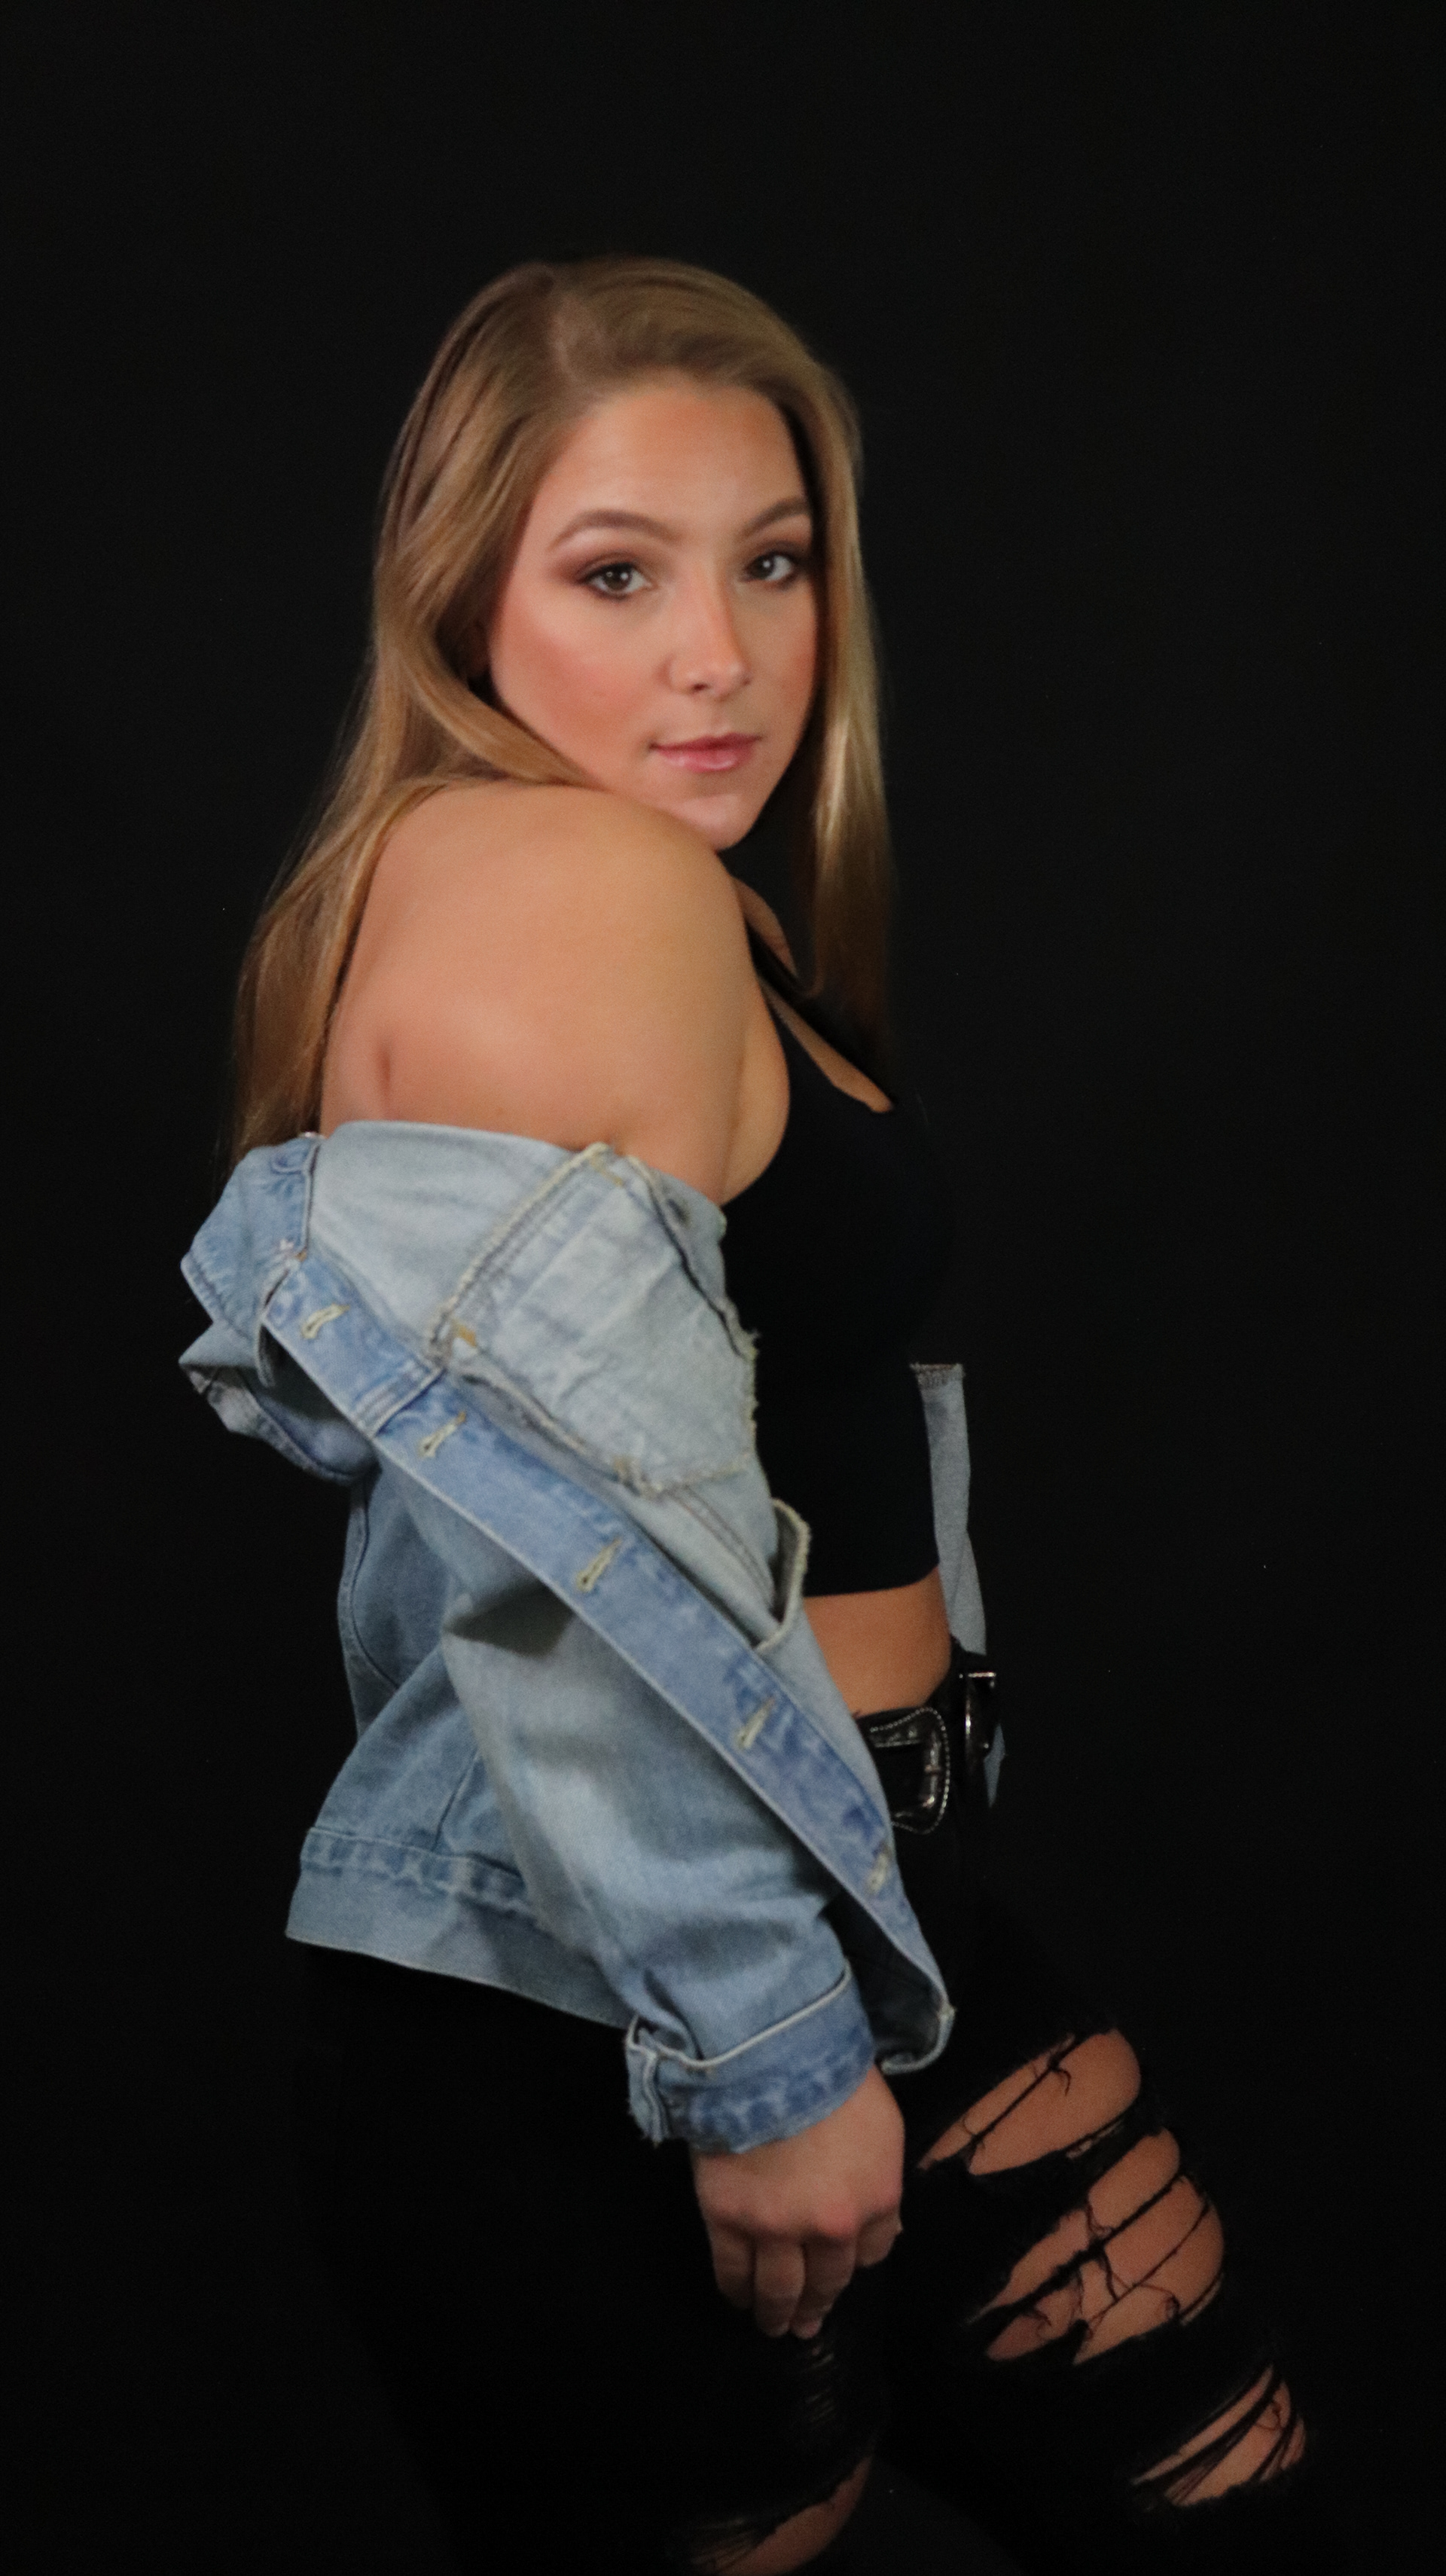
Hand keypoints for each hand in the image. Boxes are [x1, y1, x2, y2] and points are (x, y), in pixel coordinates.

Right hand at [690, 2064, 903, 2339]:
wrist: (772, 2052)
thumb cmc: (834, 2075)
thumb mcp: (883, 2125)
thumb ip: (880, 2176)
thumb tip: (880, 2222)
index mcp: (876, 2201)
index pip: (873, 2252)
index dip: (856, 2263)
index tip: (842, 2269)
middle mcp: (830, 2229)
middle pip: (826, 2280)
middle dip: (817, 2306)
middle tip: (806, 2326)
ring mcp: (775, 2228)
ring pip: (778, 2288)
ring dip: (775, 2313)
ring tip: (772, 2326)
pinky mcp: (727, 2219)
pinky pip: (731, 2269)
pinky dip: (734, 2290)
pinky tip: (737, 2298)